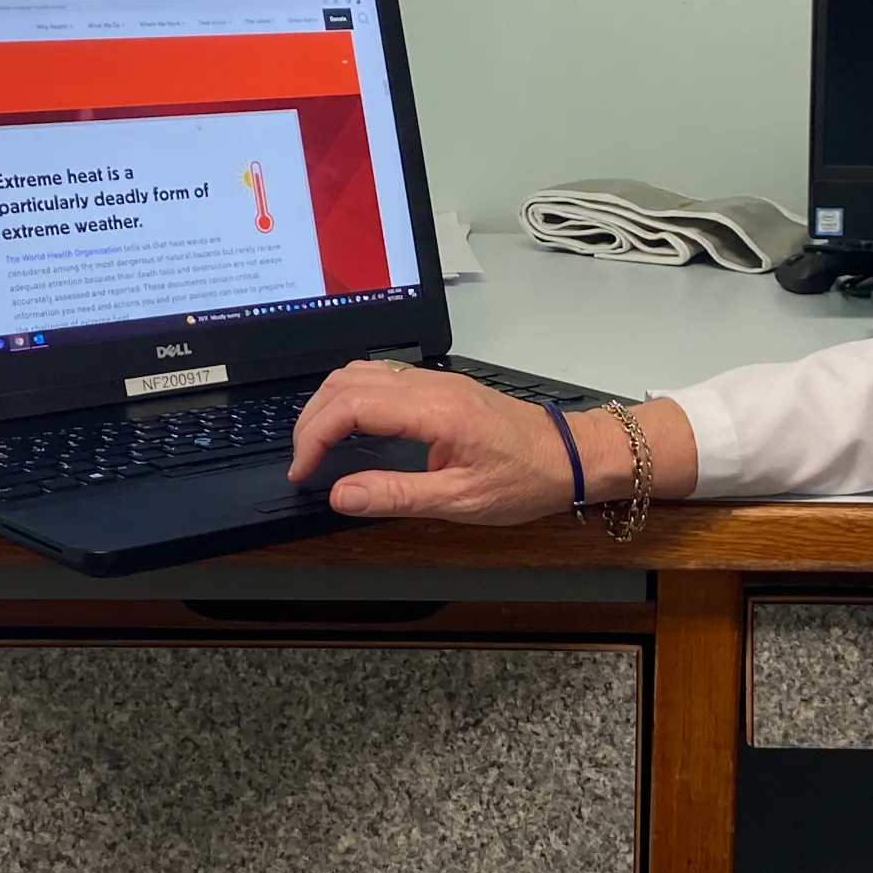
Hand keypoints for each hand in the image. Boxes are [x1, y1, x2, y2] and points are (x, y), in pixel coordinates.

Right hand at [287, 362, 577, 522]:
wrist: (570, 455)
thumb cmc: (526, 478)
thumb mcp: (461, 500)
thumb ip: (396, 496)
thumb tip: (342, 495)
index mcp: (434, 411)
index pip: (351, 406)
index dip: (314, 436)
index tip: (303, 470)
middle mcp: (431, 385)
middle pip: (346, 383)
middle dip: (312, 420)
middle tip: (302, 460)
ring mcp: (435, 379)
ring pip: (360, 372)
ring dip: (328, 403)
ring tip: (317, 444)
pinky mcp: (440, 385)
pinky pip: (381, 376)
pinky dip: (351, 396)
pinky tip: (349, 425)